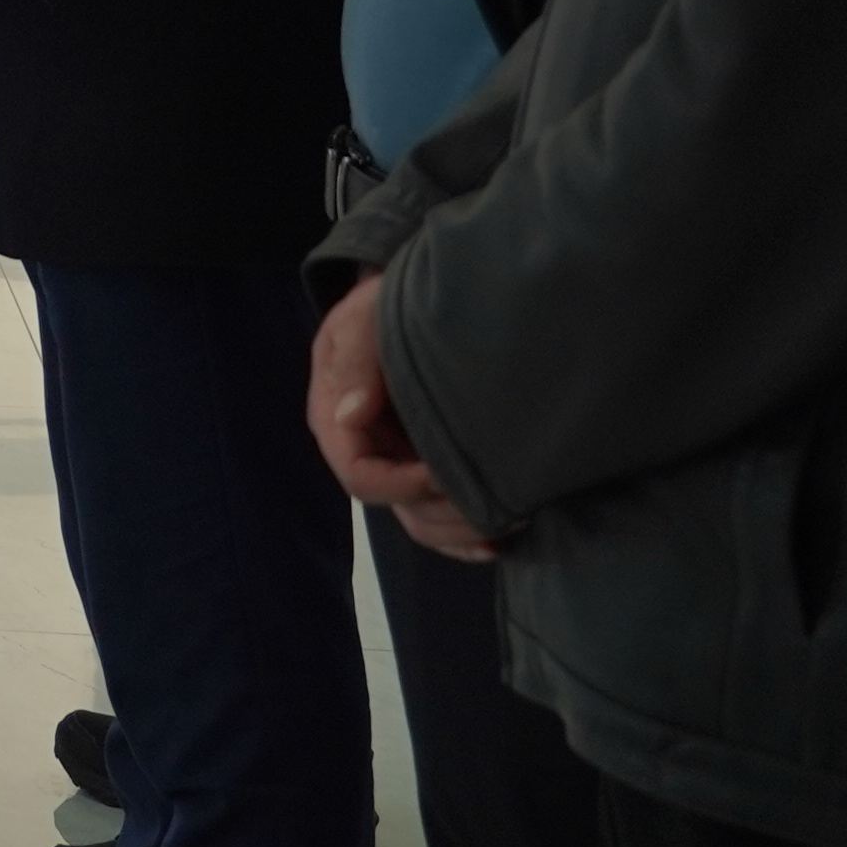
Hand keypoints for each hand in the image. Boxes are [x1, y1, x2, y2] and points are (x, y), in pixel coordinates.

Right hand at [307, 276, 496, 559]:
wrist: (406, 304)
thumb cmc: (382, 307)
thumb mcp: (364, 317)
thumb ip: (357, 358)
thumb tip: (351, 415)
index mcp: (336, 421)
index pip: (361, 475)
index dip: (403, 484)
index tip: (446, 468)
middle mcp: (363, 452)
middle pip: (397, 508)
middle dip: (447, 512)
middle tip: (500, 503)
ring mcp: (394, 465)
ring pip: (420, 523)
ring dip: (463, 531)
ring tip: (511, 518)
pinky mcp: (421, 471)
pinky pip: (436, 521)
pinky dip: (465, 540)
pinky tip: (498, 542)